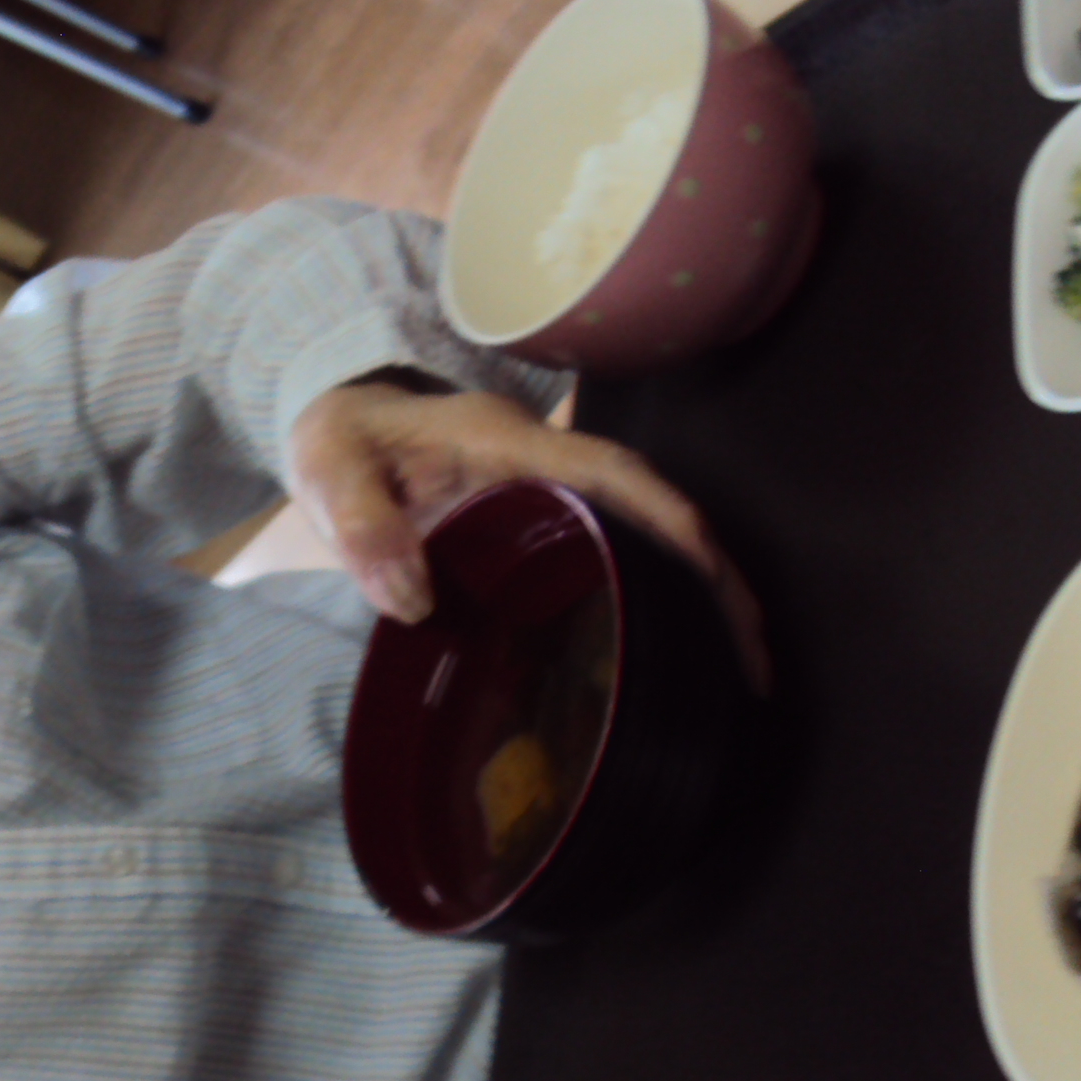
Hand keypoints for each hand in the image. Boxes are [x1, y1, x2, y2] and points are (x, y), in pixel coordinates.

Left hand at [287, 379, 769, 687]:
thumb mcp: (328, 471)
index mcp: (505, 443)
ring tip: (739, 663)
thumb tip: (413, 600)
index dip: (666, 517)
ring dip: (699, 586)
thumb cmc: (339, 441)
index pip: (609, 471)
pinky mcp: (546, 514)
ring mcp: (552, 485)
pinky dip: (657, 589)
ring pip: (646, 527)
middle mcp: (546, 458)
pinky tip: (676, 644)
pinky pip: (617, 545)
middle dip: (714, 571)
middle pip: (654, 504)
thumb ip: (360, 527)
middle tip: (753, 655)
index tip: (712, 571)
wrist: (340, 418)